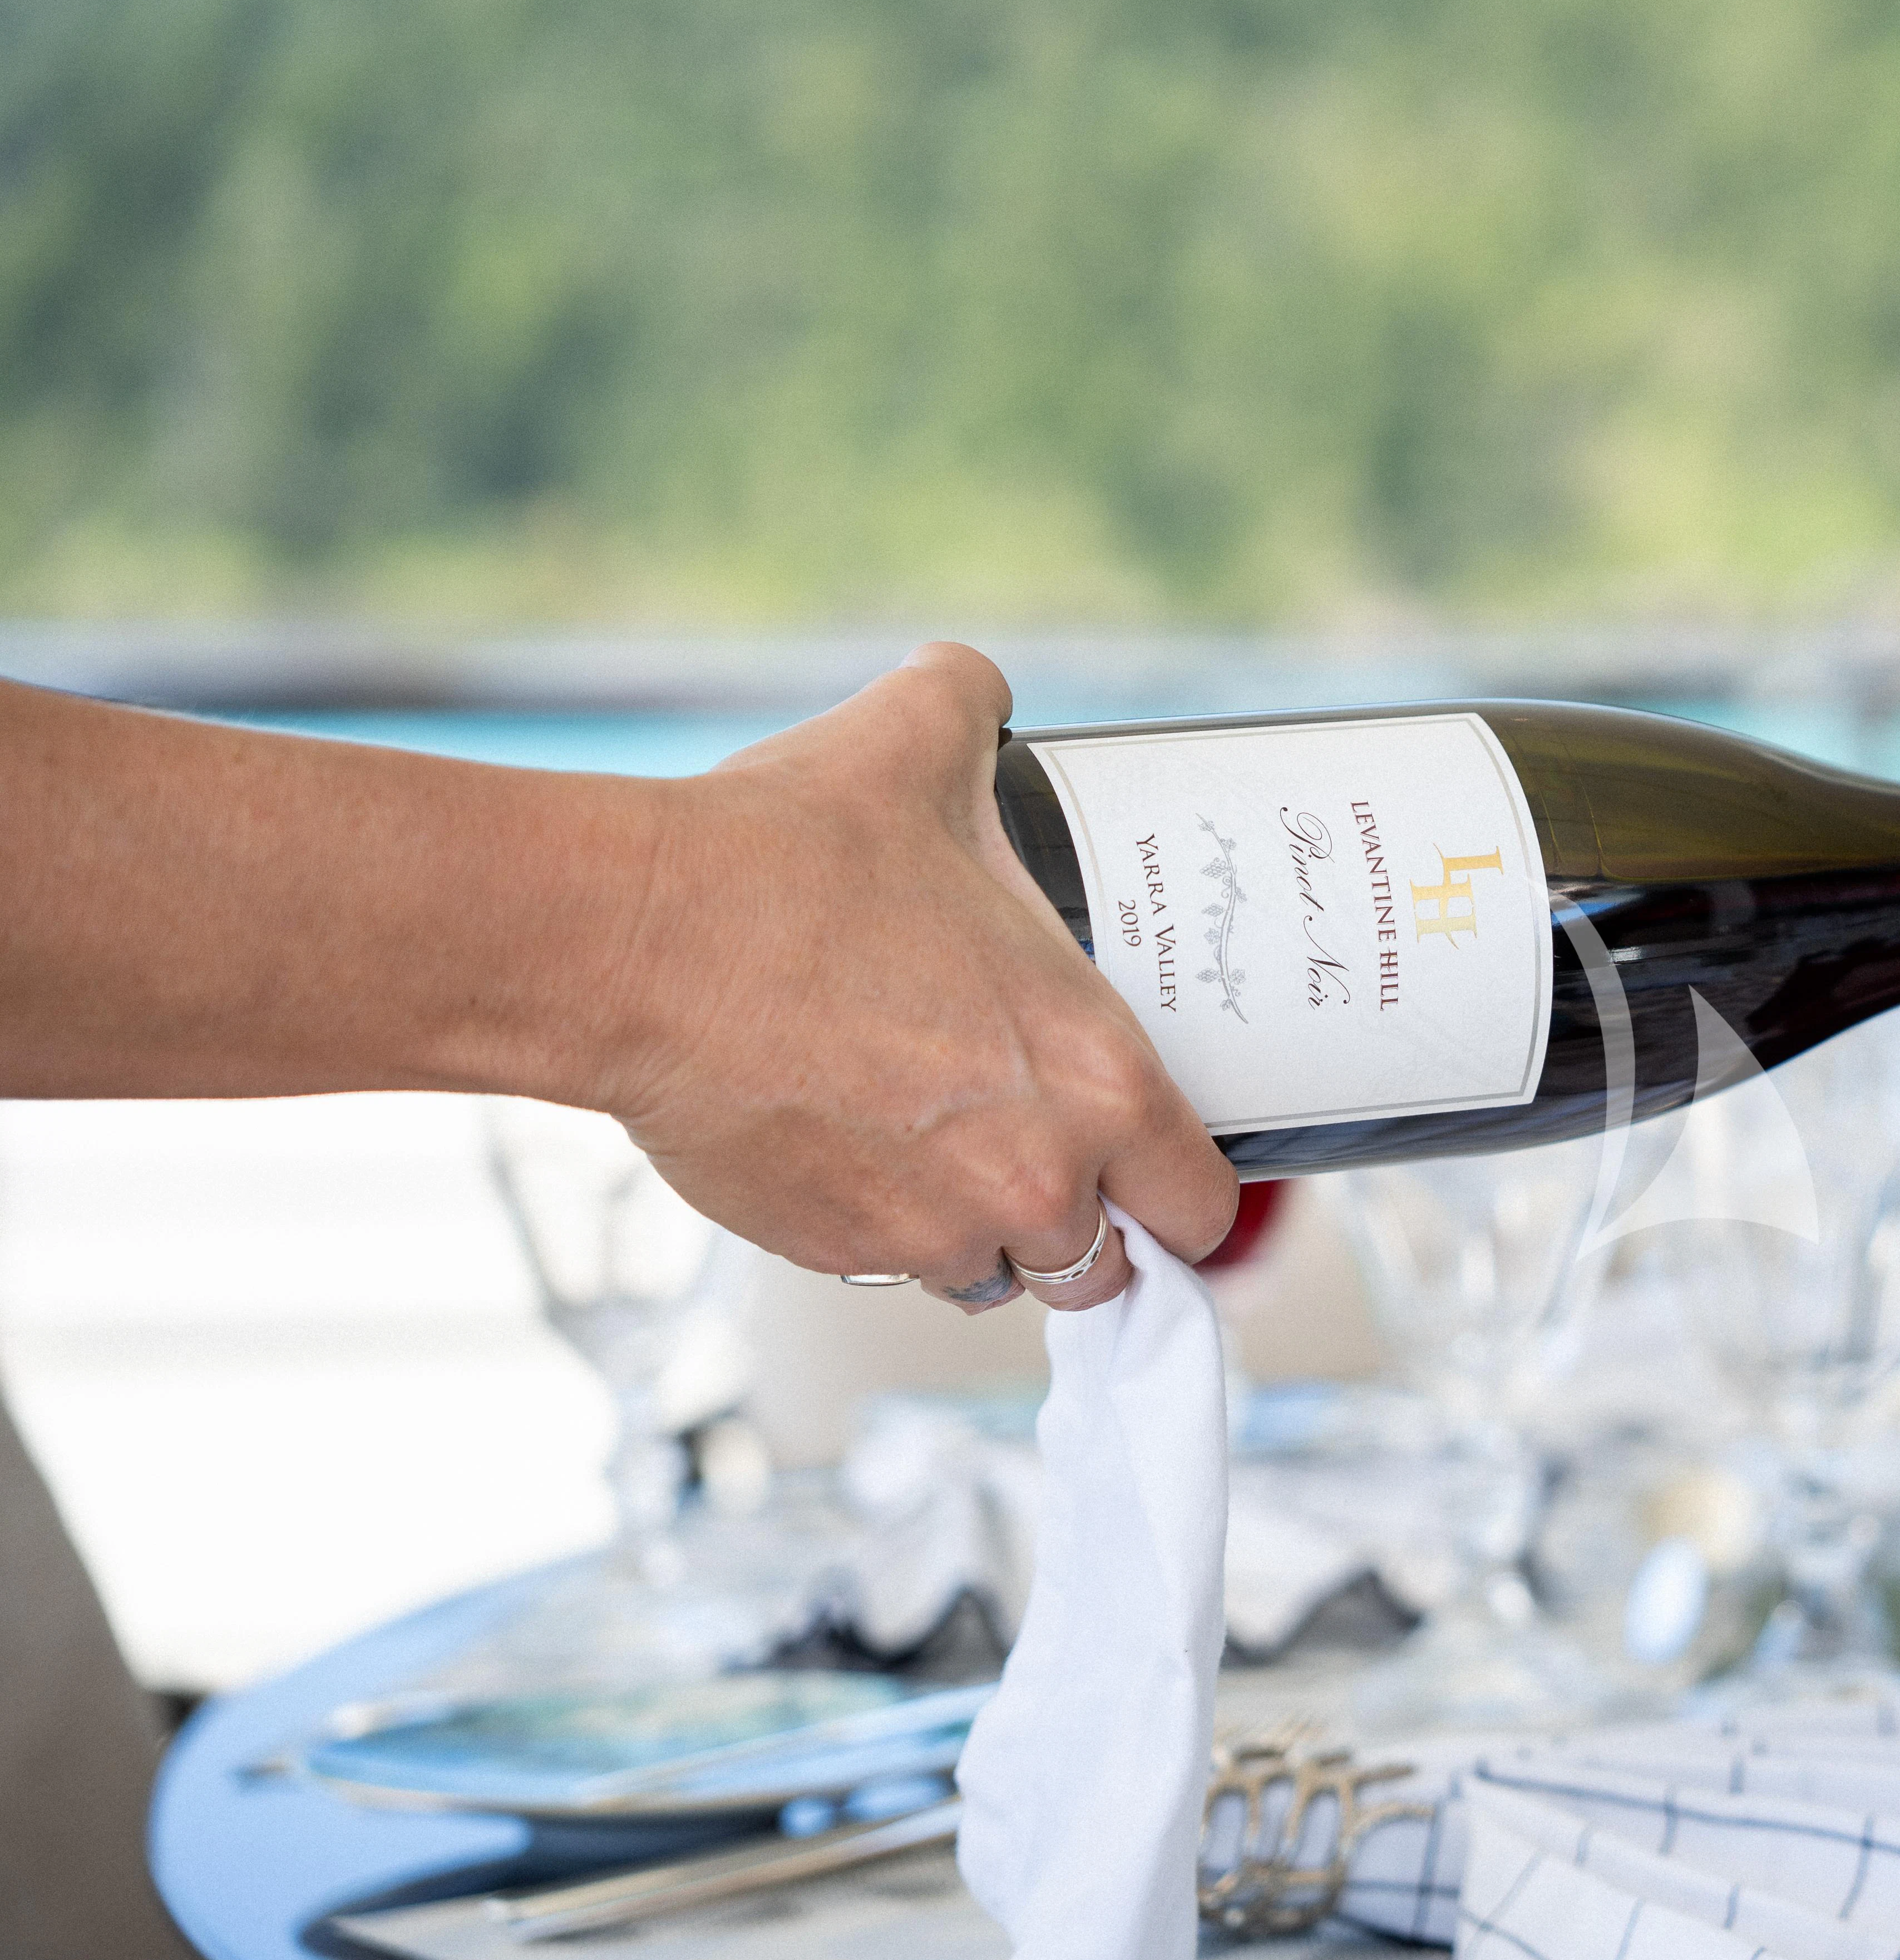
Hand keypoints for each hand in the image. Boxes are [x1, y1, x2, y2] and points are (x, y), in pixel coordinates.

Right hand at [594, 643, 1234, 1309]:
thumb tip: (972, 683)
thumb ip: (974, 706)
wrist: (636, 942)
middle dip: (1085, 1223)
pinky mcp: (836, 1255)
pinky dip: (889, 1234)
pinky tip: (860, 1153)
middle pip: (1108, 1263)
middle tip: (1046, 1161)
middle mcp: (1036, 1178)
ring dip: (988, 1235)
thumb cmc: (785, 855)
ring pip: (1001, 1276)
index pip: (1202, 1205)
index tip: (1166, 1181)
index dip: (1190, 1197)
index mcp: (1100, 1077)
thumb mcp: (918, 741)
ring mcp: (932, 1232)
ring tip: (946, 1155)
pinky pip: (895, 1272)